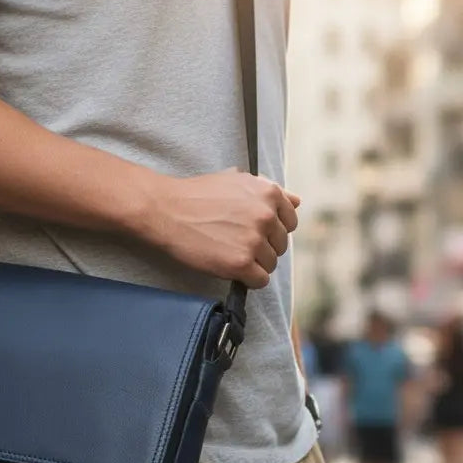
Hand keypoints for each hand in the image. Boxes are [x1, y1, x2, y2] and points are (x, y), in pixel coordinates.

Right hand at [142, 170, 300, 288]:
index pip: (290, 222)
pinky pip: (259, 280)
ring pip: (270, 264)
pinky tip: (231, 269)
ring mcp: (255, 241)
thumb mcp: (237, 181)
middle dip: (262, 248)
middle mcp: (267, 216)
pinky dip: (248, 279)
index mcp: (269, 193)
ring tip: (229, 255)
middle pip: (280, 245)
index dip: (271, 230)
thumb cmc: (197, 196)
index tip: (251, 232)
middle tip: (235, 244)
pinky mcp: (241, 264)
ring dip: (253, 264)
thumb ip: (268, 191)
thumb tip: (296, 201)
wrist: (166, 211)